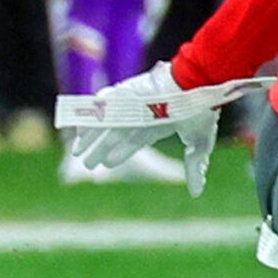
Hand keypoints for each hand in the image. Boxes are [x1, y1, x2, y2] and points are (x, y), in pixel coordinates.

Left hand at [58, 61, 264, 195]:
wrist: (193, 83)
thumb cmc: (199, 111)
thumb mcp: (199, 143)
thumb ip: (194, 168)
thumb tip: (196, 194)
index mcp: (157, 125)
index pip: (134, 142)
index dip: (121, 153)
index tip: (107, 163)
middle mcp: (141, 116)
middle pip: (116, 136)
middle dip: (101, 149)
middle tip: (88, 164)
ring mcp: (130, 106)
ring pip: (105, 126)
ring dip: (90, 139)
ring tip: (77, 152)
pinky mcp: (121, 96)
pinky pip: (99, 110)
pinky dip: (88, 122)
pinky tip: (77, 133)